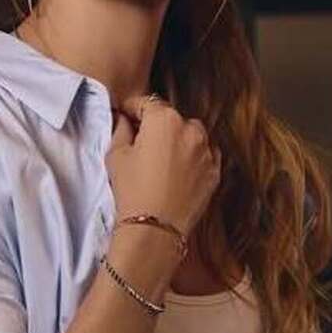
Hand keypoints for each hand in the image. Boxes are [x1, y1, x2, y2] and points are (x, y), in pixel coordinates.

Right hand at [106, 94, 220, 236]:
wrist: (155, 229)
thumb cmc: (132, 190)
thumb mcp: (116, 155)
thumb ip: (121, 128)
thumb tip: (123, 119)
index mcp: (164, 119)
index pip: (146, 103)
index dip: (132, 108)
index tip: (125, 114)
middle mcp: (191, 129)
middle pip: (171, 118)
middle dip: (157, 125)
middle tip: (141, 140)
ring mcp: (207, 151)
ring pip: (191, 135)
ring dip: (178, 139)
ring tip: (162, 158)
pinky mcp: (215, 171)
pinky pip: (203, 155)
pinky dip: (192, 157)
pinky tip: (177, 171)